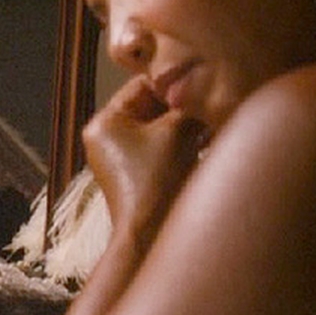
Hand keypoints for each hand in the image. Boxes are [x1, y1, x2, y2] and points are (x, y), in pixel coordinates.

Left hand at [82, 75, 210, 238]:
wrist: (151, 234)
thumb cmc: (157, 182)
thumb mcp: (176, 132)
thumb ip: (187, 105)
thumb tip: (202, 90)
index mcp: (105, 122)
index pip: (142, 86)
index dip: (173, 83)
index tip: (202, 80)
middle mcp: (107, 137)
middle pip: (150, 107)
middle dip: (181, 106)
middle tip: (210, 102)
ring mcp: (120, 157)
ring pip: (158, 127)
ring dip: (184, 125)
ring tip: (210, 123)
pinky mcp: (136, 174)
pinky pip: (159, 147)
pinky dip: (180, 143)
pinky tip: (204, 141)